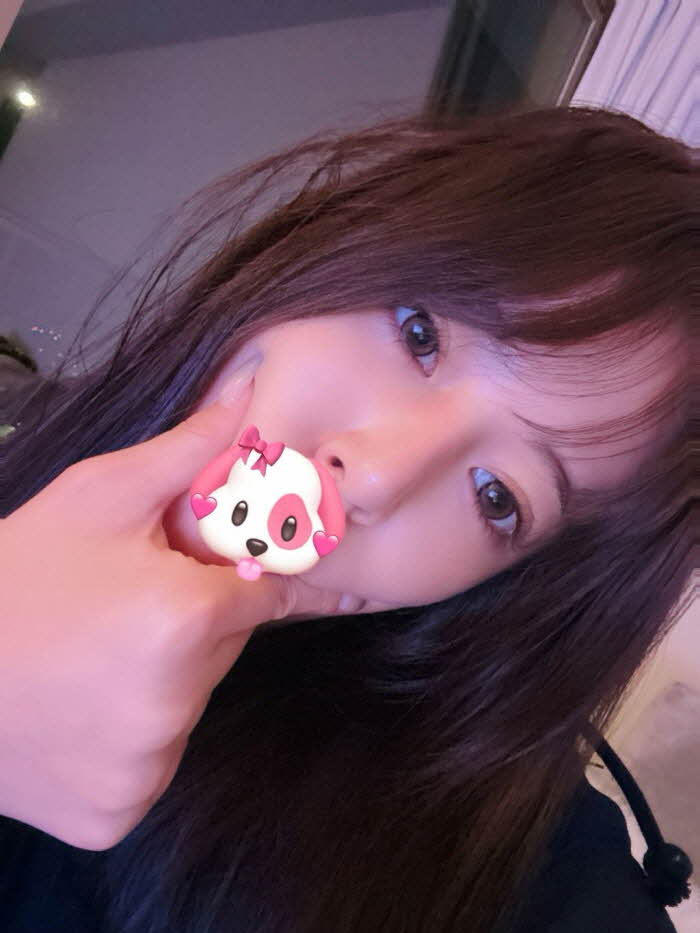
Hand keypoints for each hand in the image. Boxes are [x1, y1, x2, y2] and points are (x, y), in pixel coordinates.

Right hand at [0, 370, 341, 849]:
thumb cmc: (15, 575)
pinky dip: (132, 735)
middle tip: (127, 603)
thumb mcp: (96, 497)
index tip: (245, 573)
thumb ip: (188, 451)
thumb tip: (249, 396)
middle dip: (195, 621)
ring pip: (189, 704)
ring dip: (164, 677)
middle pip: (224, 649)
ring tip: (96, 651)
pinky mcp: (117, 813)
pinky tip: (84, 705)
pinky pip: (153, 760)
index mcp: (186, 623)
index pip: (270, 595)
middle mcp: (179, 706)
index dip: (249, 576)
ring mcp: (148, 770)